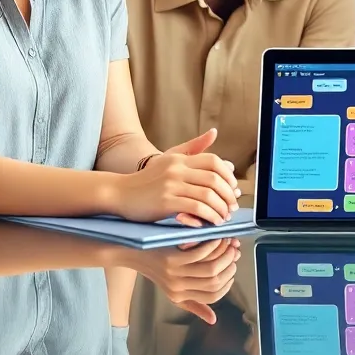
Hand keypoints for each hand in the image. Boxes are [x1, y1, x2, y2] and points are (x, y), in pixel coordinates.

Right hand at [114, 130, 238, 226]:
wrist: (119, 193)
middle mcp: (177, 169)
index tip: (234, 189)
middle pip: (214, 179)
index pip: (214, 162)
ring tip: (224, 217)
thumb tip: (214, 132)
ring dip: (221, 208)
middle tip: (232, 206)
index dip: (228, 176)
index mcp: (180, 159)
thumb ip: (192, 148)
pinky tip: (212, 222)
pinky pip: (196, 208)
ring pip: (208, 195)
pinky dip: (209, 216)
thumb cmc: (147, 180)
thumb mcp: (169, 160)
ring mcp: (171, 185)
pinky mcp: (166, 202)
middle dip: (228, 195)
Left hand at [132, 237, 241, 323]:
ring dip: (223, 254)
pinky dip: (212, 245)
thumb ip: (194, 305)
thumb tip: (213, 320)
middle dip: (229, 266)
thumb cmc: (154, 269)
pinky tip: (215, 239)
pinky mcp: (173, 258)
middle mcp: (178, 288)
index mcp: (180, 297)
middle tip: (233, 254)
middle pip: (214, 281)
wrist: (132, 252)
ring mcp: (175, 273)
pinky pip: (200, 253)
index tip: (232, 270)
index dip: (227, 283)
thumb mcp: (173, 292)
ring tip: (227, 244)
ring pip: (210, 267)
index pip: (213, 296)